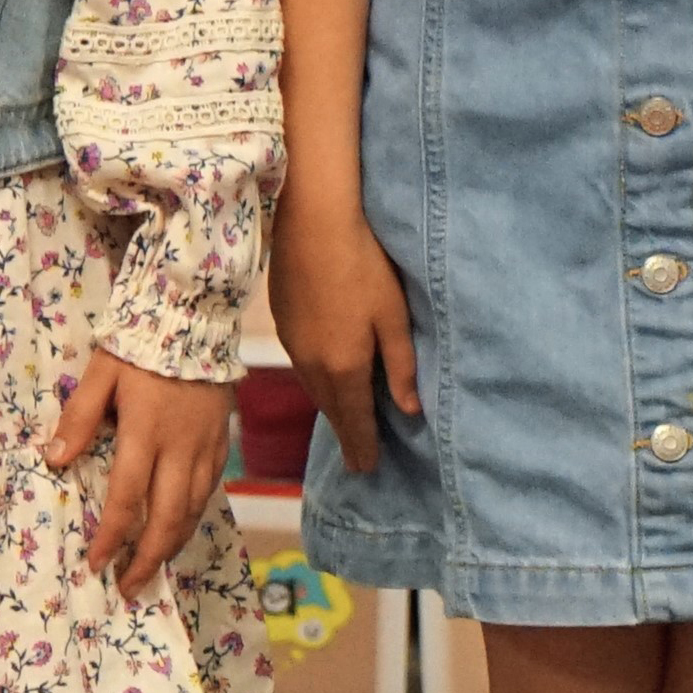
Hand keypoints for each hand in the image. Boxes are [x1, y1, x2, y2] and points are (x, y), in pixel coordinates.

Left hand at [45, 350, 226, 593]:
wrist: (195, 320)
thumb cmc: (139, 347)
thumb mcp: (100, 374)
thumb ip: (78, 418)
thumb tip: (55, 460)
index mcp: (146, 435)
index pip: (128, 500)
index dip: (111, 538)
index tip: (95, 564)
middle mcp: (180, 450)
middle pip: (168, 518)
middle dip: (148, 559)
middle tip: (129, 588)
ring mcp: (205, 448)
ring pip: (194, 510)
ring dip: (172, 545)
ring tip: (153, 568)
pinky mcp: (220, 442)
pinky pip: (209, 490)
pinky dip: (193, 517)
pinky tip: (179, 528)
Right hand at [270, 185, 417, 476]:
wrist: (312, 224)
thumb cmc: (364, 267)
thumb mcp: (394, 318)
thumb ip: (401, 366)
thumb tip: (409, 410)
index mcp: (344, 367)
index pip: (356, 418)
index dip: (362, 445)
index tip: (366, 469)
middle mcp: (313, 365)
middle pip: (332, 409)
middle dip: (346, 434)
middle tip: (358, 458)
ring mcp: (293, 345)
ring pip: (315, 390)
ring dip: (331, 410)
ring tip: (346, 425)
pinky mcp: (283, 325)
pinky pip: (304, 369)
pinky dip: (319, 385)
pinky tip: (328, 382)